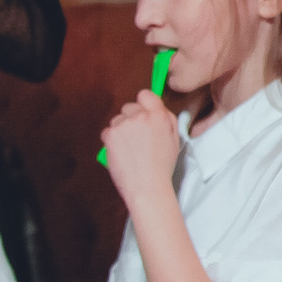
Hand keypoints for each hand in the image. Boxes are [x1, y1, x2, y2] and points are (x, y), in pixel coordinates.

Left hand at [102, 89, 181, 208]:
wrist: (147, 187)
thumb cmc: (161, 167)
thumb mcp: (174, 140)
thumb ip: (167, 120)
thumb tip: (158, 108)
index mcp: (158, 116)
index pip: (145, 94)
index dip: (144, 104)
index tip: (143, 113)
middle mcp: (140, 117)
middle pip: (129, 107)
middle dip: (131, 119)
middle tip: (137, 138)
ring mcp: (123, 125)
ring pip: (117, 119)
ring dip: (121, 130)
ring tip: (130, 149)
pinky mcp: (110, 135)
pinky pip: (107, 131)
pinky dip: (112, 141)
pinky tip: (122, 153)